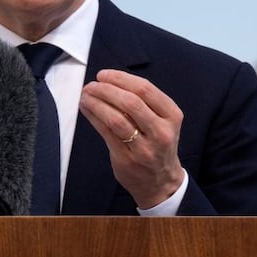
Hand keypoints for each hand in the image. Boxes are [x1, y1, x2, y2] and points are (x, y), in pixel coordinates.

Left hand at [78, 69, 184, 207]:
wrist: (161, 181)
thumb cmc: (158, 145)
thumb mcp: (162, 121)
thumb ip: (143, 102)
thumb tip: (109, 81)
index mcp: (171, 116)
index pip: (145, 89)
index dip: (121, 78)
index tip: (104, 75)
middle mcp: (161, 132)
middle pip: (131, 102)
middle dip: (106, 89)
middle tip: (92, 85)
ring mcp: (145, 148)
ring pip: (117, 119)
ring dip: (97, 103)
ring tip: (85, 96)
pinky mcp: (127, 159)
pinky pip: (106, 133)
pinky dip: (94, 117)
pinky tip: (87, 109)